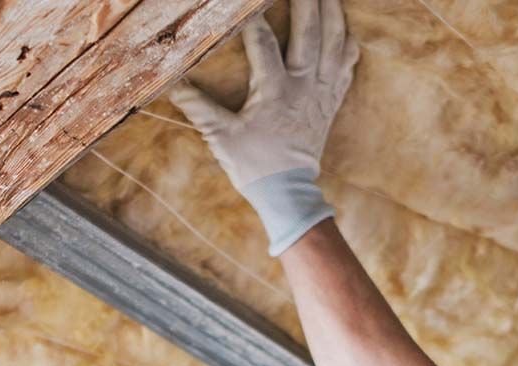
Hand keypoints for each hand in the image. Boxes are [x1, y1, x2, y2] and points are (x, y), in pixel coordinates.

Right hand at [170, 2, 357, 191]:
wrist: (288, 195)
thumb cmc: (254, 167)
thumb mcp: (222, 138)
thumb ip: (198, 107)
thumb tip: (169, 82)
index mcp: (275, 92)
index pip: (264, 42)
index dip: (254, 15)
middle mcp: (304, 88)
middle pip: (310, 35)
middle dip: (307, 1)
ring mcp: (322, 95)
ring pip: (334, 47)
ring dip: (333, 16)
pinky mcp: (331, 105)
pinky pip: (346, 71)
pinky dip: (348, 49)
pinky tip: (347, 32)